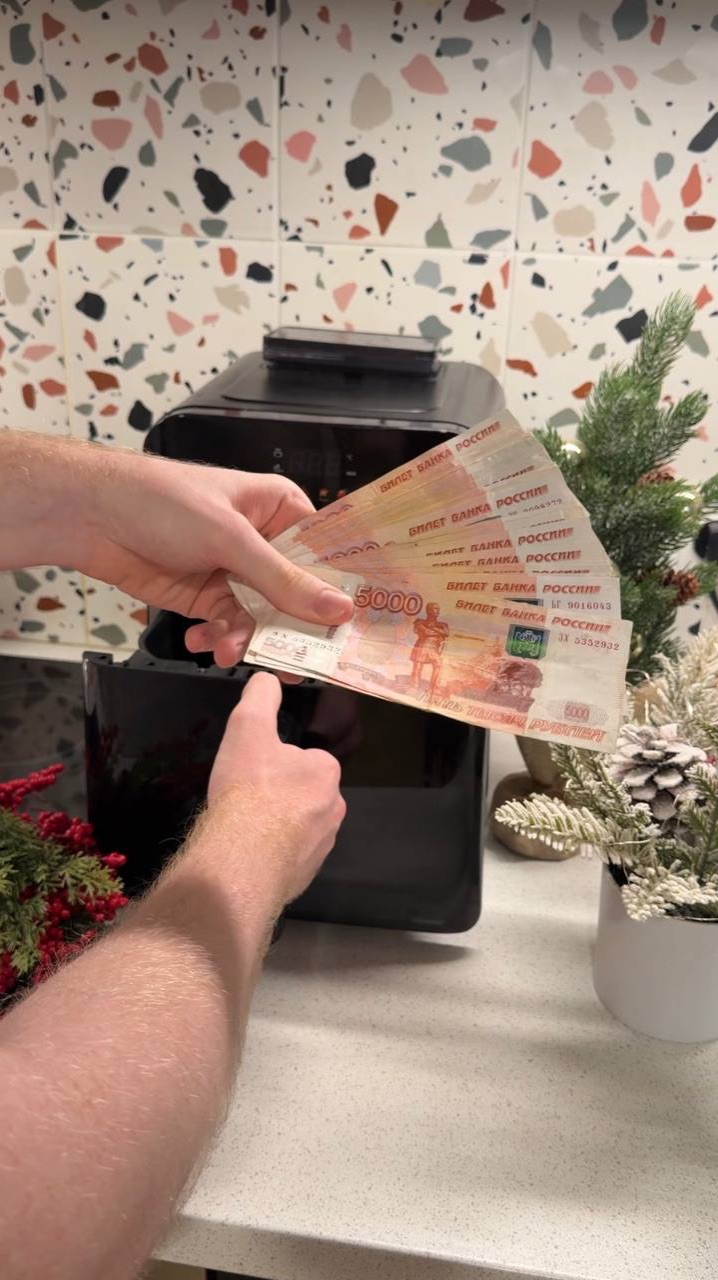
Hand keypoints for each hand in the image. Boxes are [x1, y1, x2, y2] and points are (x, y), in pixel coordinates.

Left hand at [73, 448, 352, 666]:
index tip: (350, 628)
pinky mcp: (207, 598)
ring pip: (262, 619)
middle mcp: (263, 543)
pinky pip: (229, 628)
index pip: (325, 554)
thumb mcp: (230, 539)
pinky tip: (202, 642)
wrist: (94, 516)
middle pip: (297, 595)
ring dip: (247, 639)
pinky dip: (219, 641)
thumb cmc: (163, 502)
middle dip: (290, 628)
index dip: (339, 591)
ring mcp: (235, 573)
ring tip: (227, 651)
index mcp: (280, 510)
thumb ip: (282, 580)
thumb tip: (337, 609)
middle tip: (294, 661)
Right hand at [208, 673, 345, 907]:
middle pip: (302, 793)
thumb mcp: (248, 728)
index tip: (253, 771)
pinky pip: (290, 856)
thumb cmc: (248, 789)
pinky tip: (250, 851)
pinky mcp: (307, 873)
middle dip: (278, 795)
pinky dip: (273, 852)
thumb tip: (268, 678)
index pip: (303, 759)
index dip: (275, 762)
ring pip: (297, 825)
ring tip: (244, 826)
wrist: (242, 859)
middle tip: (246, 798)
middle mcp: (334, 808)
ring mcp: (322, 845)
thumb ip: (260, 697)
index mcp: (326, 772)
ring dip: (276, 825)